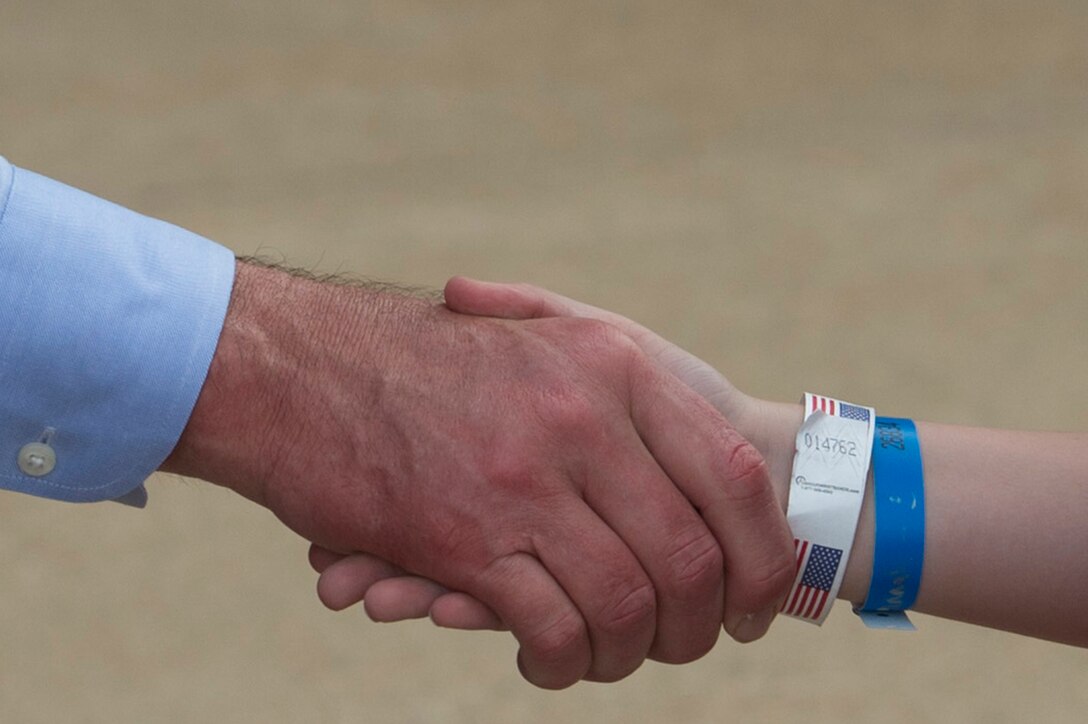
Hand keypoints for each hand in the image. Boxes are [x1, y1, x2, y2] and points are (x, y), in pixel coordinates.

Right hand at [163, 263, 794, 687]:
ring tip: (609, 655)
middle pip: (691, 557)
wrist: (305, 366)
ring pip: (630, 602)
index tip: (756, 601)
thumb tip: (700, 445)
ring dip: (631, 651)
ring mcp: (526, 479)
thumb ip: (613, 375)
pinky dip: (564, 661)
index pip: (735, 476)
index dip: (763, 555)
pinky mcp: (468, 537)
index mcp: (615, 367)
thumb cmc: (431, 360)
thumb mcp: (540, 332)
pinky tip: (548, 659)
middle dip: (700, 624)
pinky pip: (554, 627)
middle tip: (679, 642)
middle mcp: (584, 419)